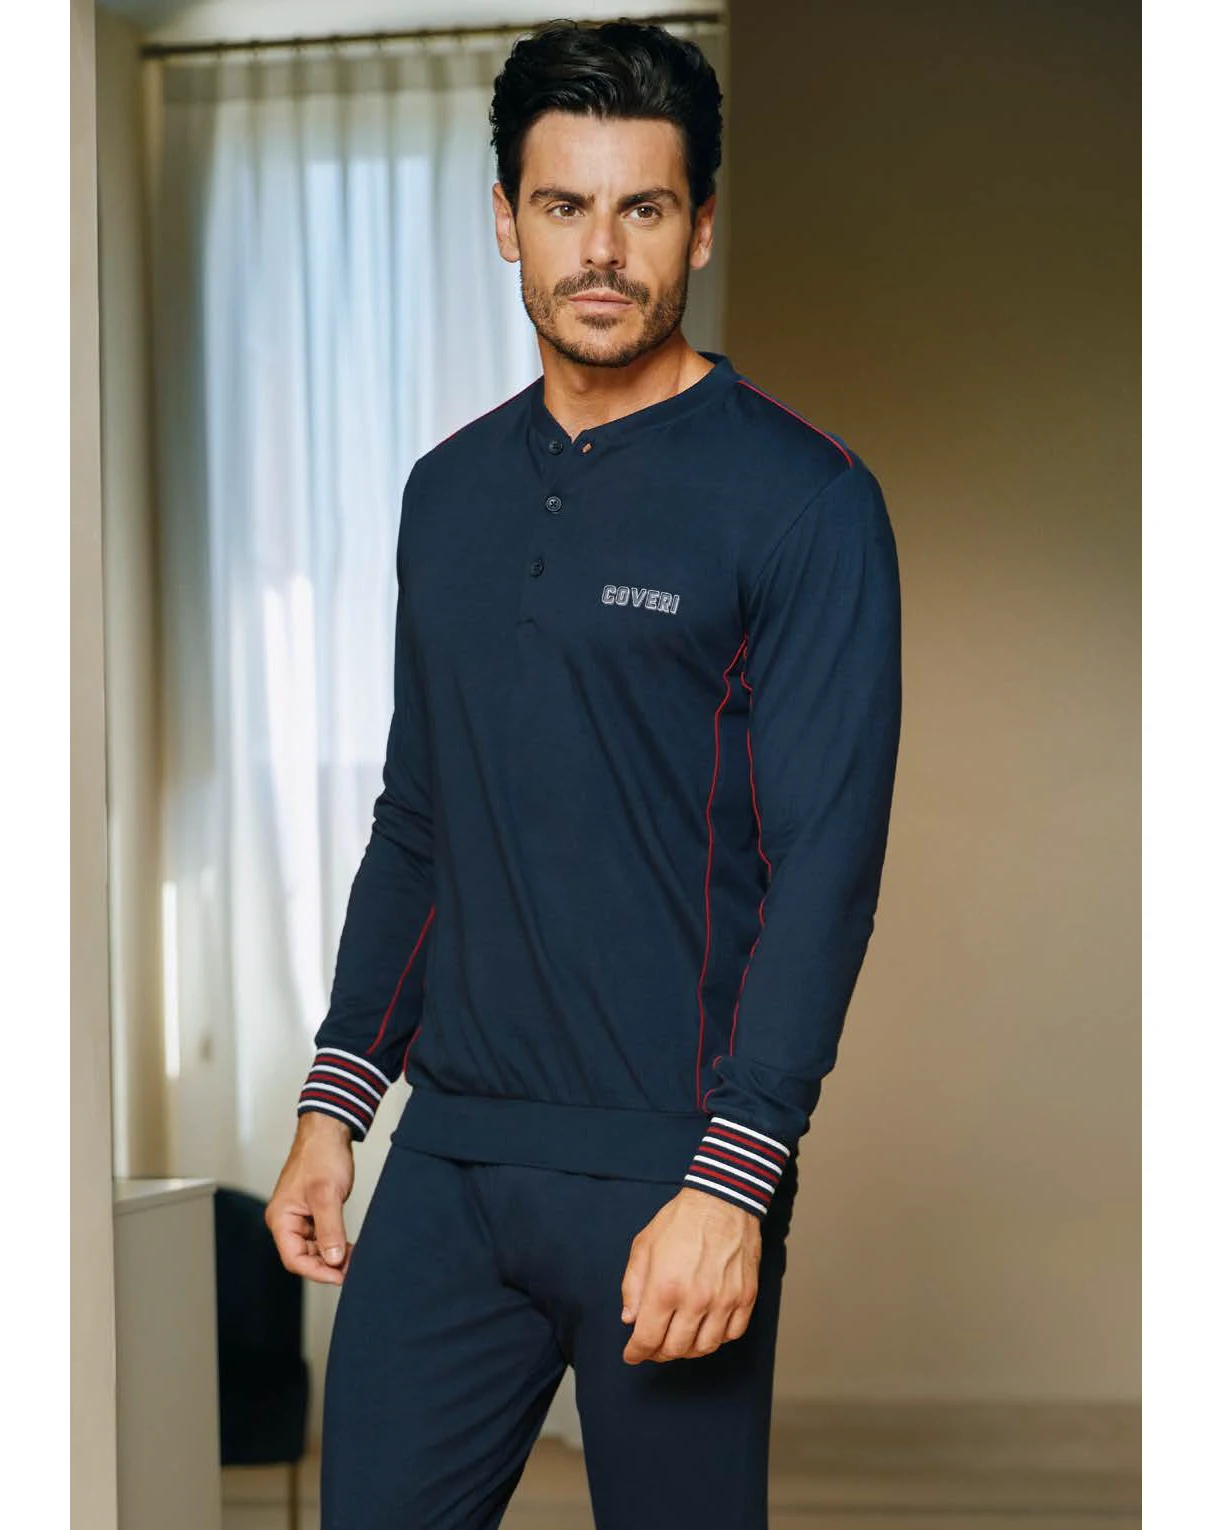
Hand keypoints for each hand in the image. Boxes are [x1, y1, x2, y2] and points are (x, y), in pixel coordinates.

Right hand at [265, 1112, 355, 1284]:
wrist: (328, 1130)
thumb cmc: (321, 1155)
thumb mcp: (327, 1195)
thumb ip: (329, 1230)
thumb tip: (333, 1260)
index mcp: (280, 1219)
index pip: (294, 1259)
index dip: (318, 1272)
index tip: (341, 1277)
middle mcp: (286, 1220)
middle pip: (303, 1257)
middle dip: (328, 1265)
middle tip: (353, 1269)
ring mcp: (299, 1216)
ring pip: (313, 1248)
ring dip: (333, 1255)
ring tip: (355, 1259)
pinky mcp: (312, 1211)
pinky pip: (321, 1236)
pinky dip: (335, 1243)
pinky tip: (350, 1247)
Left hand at [620, 1187, 760, 1363]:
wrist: (722, 1200)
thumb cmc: (680, 1220)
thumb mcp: (643, 1246)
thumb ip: (632, 1286)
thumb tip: (630, 1318)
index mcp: (665, 1287)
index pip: (647, 1338)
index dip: (636, 1352)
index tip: (631, 1354)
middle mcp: (696, 1300)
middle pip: (675, 1349)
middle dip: (658, 1353)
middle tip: (652, 1347)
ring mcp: (724, 1301)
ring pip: (704, 1347)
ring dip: (687, 1350)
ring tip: (678, 1339)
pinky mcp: (745, 1297)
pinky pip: (731, 1334)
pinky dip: (716, 1339)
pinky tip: (705, 1328)